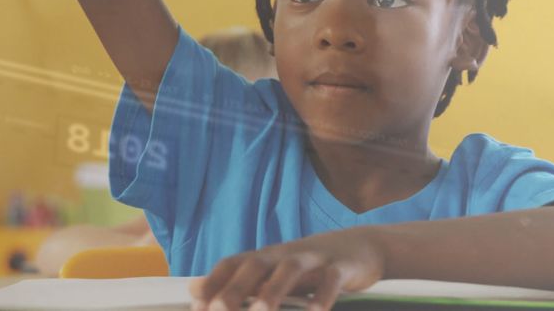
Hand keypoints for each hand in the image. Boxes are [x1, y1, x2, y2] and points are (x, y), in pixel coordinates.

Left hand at [189, 228, 384, 310]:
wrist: (360, 247)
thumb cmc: (309, 266)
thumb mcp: (272, 271)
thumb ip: (236, 281)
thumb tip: (193, 289)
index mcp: (266, 257)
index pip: (232, 264)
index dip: (213, 284)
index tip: (198, 308)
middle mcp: (285, 255)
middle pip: (256, 264)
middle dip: (235, 288)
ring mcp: (314, 259)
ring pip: (290, 269)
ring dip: (274, 290)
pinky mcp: (341, 267)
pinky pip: (331, 279)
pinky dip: (322, 296)